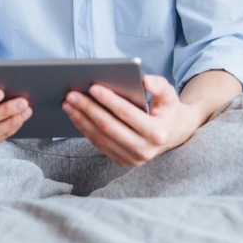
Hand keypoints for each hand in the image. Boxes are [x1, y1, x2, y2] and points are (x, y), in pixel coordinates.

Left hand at [62, 75, 199, 166]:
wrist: (174, 134)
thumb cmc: (168, 110)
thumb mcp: (170, 95)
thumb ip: (159, 86)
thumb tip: (144, 80)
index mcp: (157, 132)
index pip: (127, 114)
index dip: (109, 100)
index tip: (92, 87)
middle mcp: (144, 149)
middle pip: (109, 127)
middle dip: (88, 109)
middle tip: (71, 95)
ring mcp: (132, 159)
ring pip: (100, 138)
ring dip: (81, 120)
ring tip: (68, 104)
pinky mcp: (123, 162)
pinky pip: (99, 145)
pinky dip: (85, 130)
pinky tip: (76, 116)